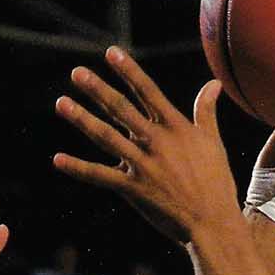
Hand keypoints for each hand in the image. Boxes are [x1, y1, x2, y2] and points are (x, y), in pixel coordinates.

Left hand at [53, 47, 238, 245]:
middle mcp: (156, 141)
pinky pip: (101, 176)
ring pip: (106, 137)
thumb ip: (206, 111)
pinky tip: (58, 159)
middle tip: (76, 73)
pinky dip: (79, 168)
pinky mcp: (133, 188)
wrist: (212, 222)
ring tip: (61, 103)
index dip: (129, 71)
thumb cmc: (216, 182)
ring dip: (82, 119)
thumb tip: (214, 83)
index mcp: (175, 127)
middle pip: (122, 109)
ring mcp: (143, 165)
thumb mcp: (213, 142)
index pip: (148, 91)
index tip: (111, 52)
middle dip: (98, 89)